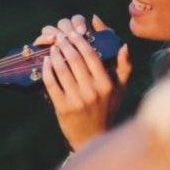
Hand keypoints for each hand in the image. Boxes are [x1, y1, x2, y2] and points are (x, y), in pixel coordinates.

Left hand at [35, 16, 129, 150]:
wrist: (90, 136)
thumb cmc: (106, 109)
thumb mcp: (119, 90)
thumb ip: (124, 67)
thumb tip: (124, 46)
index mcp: (106, 85)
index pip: (91, 56)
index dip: (80, 42)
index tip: (73, 34)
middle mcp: (92, 91)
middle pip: (75, 60)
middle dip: (65, 45)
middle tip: (60, 37)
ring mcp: (76, 100)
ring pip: (62, 70)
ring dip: (55, 55)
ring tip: (52, 48)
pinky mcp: (62, 108)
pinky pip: (51, 84)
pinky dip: (47, 70)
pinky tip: (45, 62)